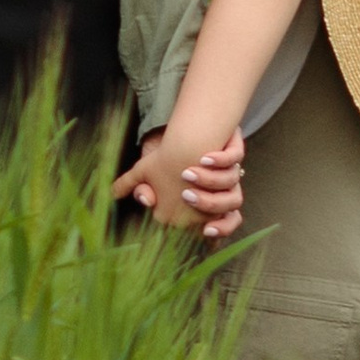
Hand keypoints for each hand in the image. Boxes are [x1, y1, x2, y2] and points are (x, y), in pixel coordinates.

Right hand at [113, 127, 246, 240]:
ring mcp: (230, 174)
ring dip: (214, 183)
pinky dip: (223, 159)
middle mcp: (222, 194)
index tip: (198, 228)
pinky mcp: (233, 150)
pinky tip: (205, 158)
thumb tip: (123, 195)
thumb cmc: (166, 158)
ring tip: (189, 174)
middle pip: (229, 214)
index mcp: (206, 206)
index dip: (212, 231)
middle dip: (211, 206)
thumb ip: (134, 186)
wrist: (182, 129)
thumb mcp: (147, 173)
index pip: (216, 229)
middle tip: (186, 195)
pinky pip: (235, 157)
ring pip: (235, 190)